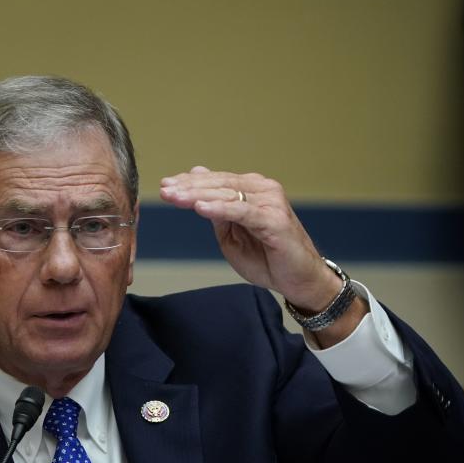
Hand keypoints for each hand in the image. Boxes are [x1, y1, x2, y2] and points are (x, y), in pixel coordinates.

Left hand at [159, 167, 342, 313]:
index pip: (215, 181)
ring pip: (227, 194)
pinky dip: (220, 209)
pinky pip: (242, 211)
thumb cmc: (267, 258)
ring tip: (175, 197)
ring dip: (198, 195)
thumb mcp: (231, 235)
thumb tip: (197, 188)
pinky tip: (200, 208)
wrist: (298, 280)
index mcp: (251, 190)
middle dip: (188, 187)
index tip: (166, 186)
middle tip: (165, 190)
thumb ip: (216, 212)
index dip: (189, 182)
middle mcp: (262, 190)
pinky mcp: (275, 219)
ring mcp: (270, 202)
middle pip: (219, 184)